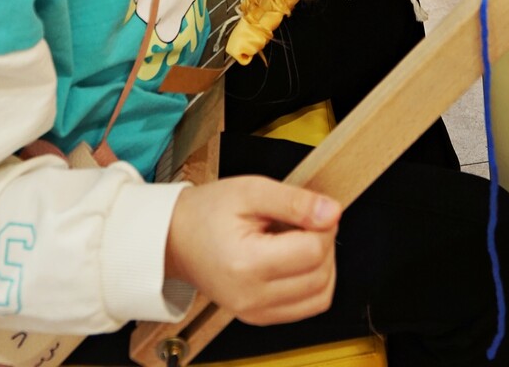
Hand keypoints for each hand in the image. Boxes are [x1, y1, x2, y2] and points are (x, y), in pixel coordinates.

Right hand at [165, 177, 339, 324]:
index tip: (311, 208)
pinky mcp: (259, 317)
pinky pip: (306, 308)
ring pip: (320, 296)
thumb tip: (332, 212)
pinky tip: (295, 260)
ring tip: (300, 240)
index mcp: (247, 264)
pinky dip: (312, 283)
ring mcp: (255, 312)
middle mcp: (251, 297)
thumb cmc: (207, 212)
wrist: (176, 238)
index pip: (313, 251)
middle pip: (321, 276)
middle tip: (306, 220)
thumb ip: (294, 201)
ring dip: (323, 265)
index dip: (322, 224)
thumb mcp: (250, 190)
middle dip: (325, 243)